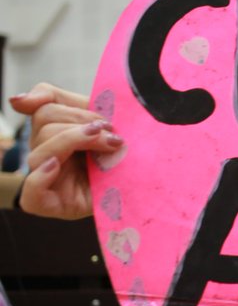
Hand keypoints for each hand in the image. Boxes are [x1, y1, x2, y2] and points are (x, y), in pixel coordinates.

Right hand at [9, 83, 122, 218]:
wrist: (153, 184)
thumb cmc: (129, 152)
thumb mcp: (101, 119)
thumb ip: (60, 101)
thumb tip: (16, 100)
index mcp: (56, 133)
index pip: (42, 107)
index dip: (65, 104)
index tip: (98, 114)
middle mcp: (47, 155)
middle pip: (43, 124)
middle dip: (83, 123)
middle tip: (113, 132)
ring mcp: (47, 181)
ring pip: (39, 151)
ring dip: (76, 141)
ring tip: (110, 144)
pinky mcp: (52, 205)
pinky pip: (31, 193)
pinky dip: (41, 177)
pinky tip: (58, 166)